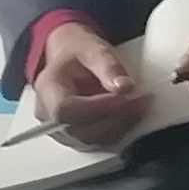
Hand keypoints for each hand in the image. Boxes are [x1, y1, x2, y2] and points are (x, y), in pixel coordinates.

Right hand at [30, 21, 146, 150]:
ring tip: (140, 103)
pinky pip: (98, 141)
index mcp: (47, 88)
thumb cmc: (77, 53)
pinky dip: (119, 129)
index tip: (123, 97)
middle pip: (80, 128)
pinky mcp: (76, 138)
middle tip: (141, 99)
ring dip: (120, 124)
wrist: (71, 59)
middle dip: (115, 116)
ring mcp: (60, 130)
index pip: (65, 110)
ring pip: (92, 139)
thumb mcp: (93, 48)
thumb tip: (124, 87)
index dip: (96, 108)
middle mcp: (48, 114)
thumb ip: (107, 65)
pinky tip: (132, 114)